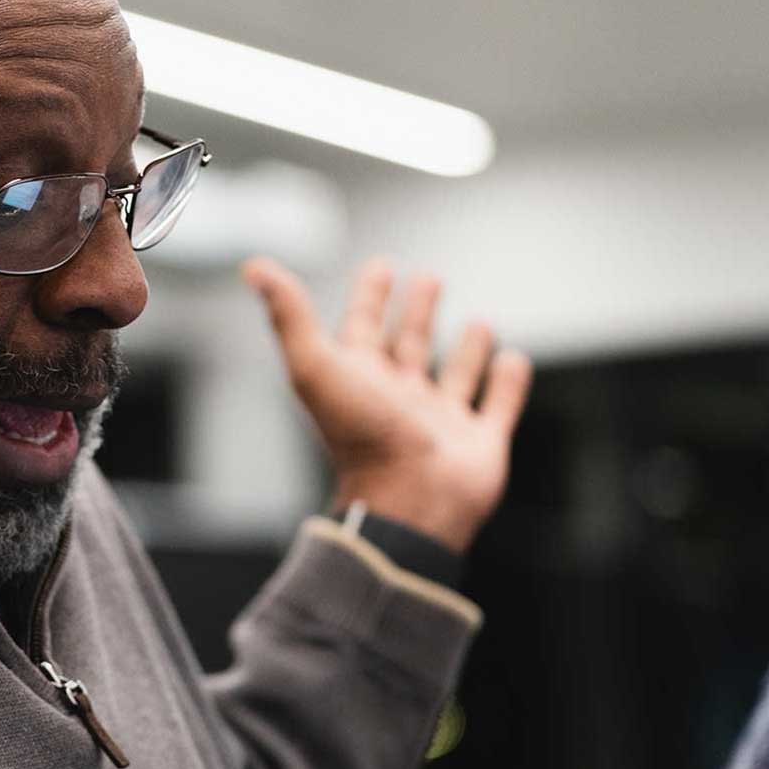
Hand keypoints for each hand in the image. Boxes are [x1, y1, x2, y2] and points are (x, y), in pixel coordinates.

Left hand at [244, 257, 531, 552]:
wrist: (408, 503)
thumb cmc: (360, 437)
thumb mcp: (316, 367)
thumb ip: (290, 316)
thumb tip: (254, 266)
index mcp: (360, 381)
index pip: (364, 327)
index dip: (371, 296)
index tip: (383, 265)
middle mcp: (399, 400)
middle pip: (409, 347)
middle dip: (418, 313)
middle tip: (430, 278)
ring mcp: (440, 423)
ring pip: (455, 376)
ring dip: (467, 350)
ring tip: (480, 322)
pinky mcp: (479, 444)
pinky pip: (497, 408)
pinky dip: (507, 385)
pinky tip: (514, 360)